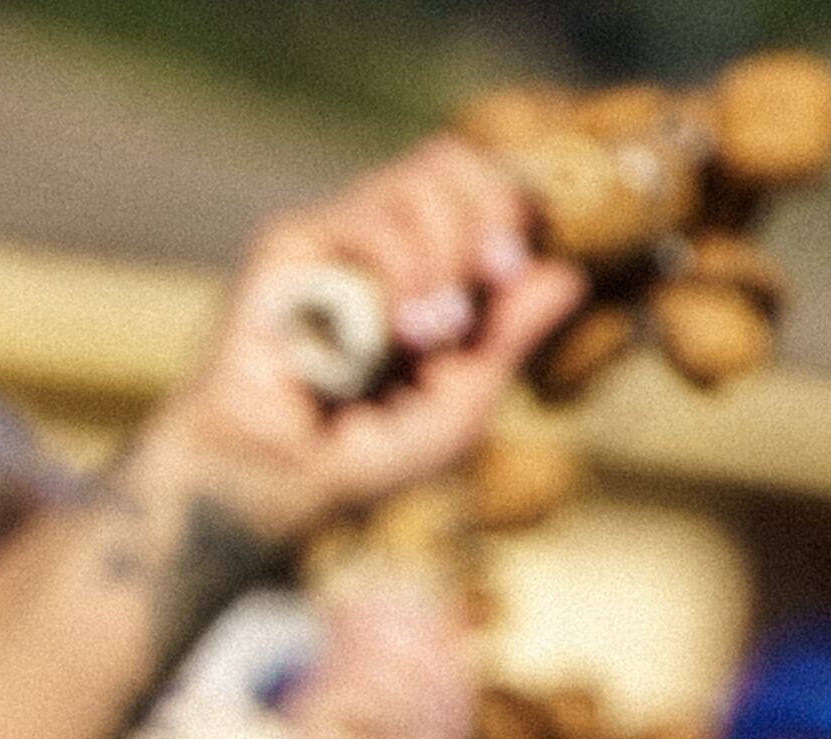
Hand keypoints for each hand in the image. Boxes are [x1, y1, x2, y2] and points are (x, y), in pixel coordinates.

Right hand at [143, 137, 585, 554]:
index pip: (480, 189)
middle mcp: (377, 244)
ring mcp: (333, 239)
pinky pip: (370, 217)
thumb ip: (508, 341)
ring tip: (422, 331)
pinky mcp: (290, 244)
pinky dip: (397, 269)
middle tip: (483, 285)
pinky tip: (387, 328)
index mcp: (422, 270)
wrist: (263, 484)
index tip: (509, 275)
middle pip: (455, 162)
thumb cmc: (354, 462)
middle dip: (486, 216)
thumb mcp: (458, 408)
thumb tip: (567, 274)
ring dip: (441, 256)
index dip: (510, 211)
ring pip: (421, 181)